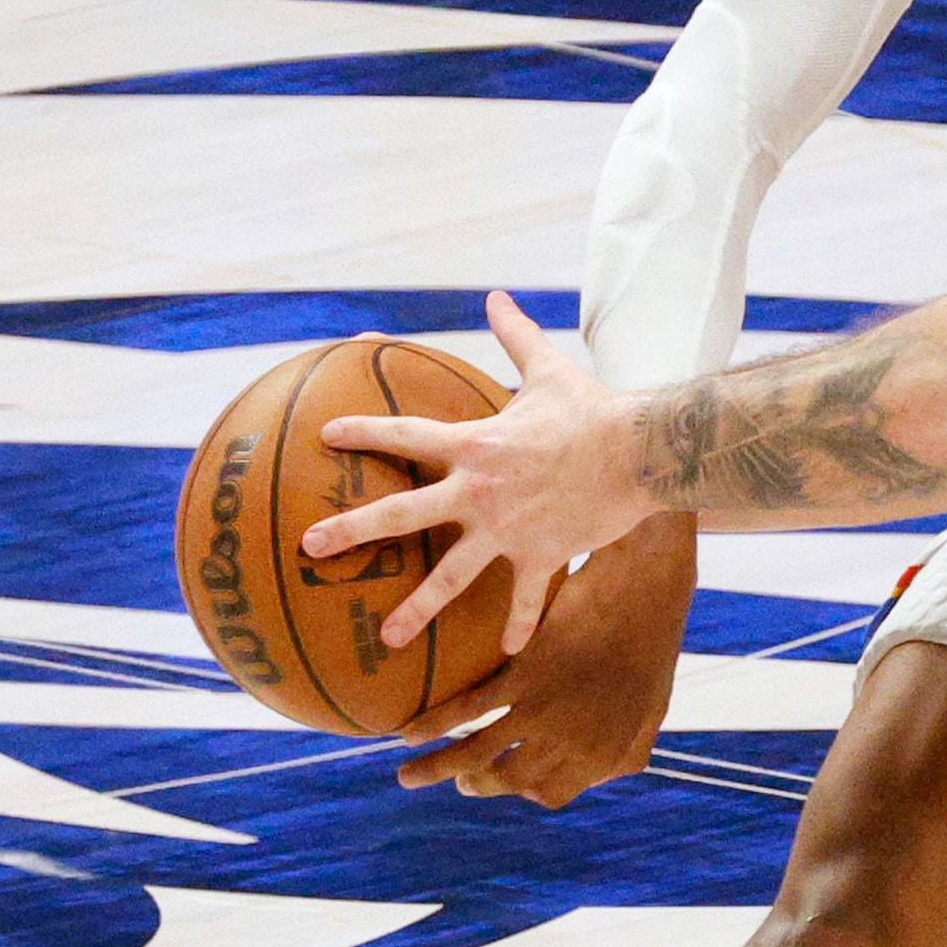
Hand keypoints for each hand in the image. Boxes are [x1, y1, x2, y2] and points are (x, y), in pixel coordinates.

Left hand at [302, 291, 659, 652]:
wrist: (637, 449)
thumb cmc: (592, 408)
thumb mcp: (549, 368)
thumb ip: (516, 334)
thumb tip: (496, 295)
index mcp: (475, 444)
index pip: (406, 435)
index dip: (363, 432)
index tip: (326, 436)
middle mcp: (479, 490)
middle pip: (402, 513)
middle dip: (352, 530)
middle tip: (309, 547)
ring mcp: (507, 528)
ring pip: (450, 575)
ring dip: (416, 608)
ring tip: (386, 637)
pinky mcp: (541, 554)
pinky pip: (526, 597)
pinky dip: (520, 624)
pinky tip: (510, 651)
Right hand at [396, 510, 696, 806]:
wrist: (648, 582)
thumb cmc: (653, 637)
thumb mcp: (652, 706)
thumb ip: (628, 748)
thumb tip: (604, 775)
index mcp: (605, 755)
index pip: (549, 794)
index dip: (523, 790)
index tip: (505, 779)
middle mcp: (573, 743)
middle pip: (508, 780)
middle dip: (476, 785)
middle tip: (457, 782)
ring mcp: (546, 711)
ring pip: (476, 754)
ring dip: (435, 771)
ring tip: (405, 777)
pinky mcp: (526, 675)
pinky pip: (468, 710)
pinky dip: (434, 725)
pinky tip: (411, 732)